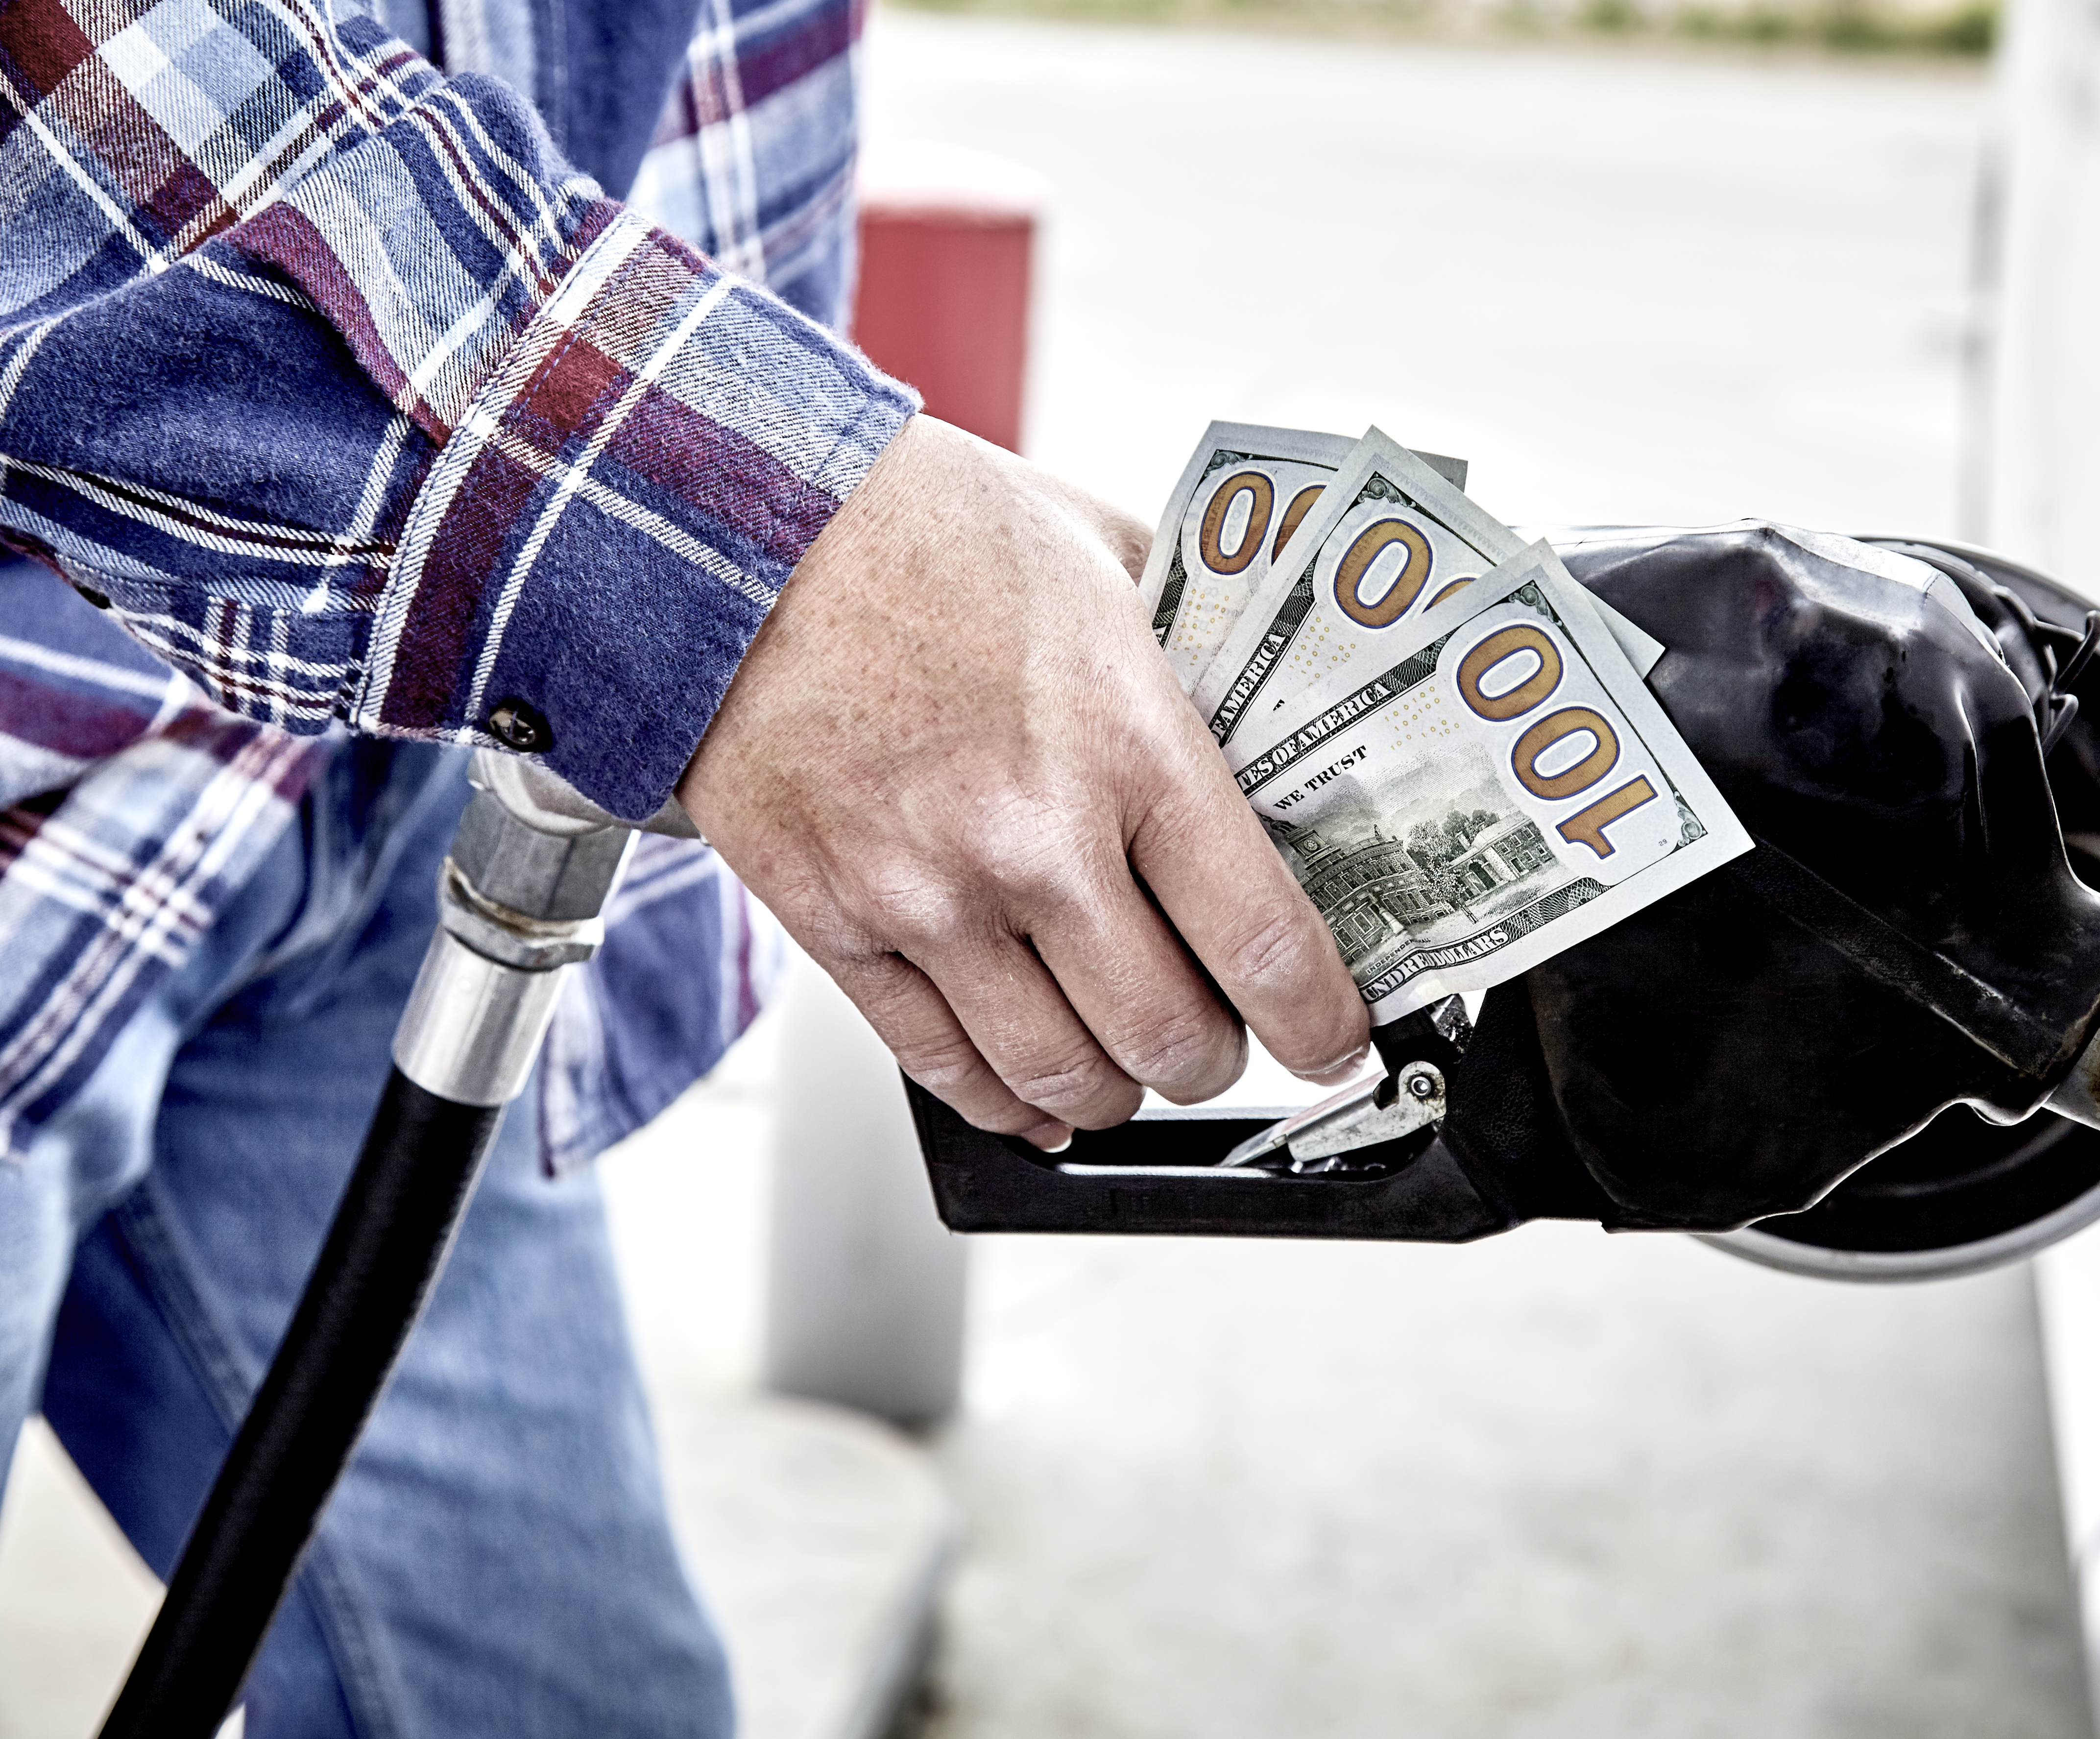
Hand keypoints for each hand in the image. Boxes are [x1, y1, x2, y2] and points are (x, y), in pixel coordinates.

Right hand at [679, 416, 1370, 1147]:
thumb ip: (1205, 653)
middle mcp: (1031, 837)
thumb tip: (1285, 736)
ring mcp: (925, 893)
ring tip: (1132, 1059)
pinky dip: (1008, 1103)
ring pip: (1060, 1076)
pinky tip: (1040, 1094)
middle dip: (1216, 1059)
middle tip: (1226, 1032)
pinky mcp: (834, 921)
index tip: (1336, 1037)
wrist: (739, 526)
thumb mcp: (1111, 558)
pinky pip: (940, 1066)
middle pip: (1167, 1038)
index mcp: (1129, 742)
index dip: (1320, 1022)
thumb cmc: (926, 530)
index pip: (1264, 942)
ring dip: (1117, 1091)